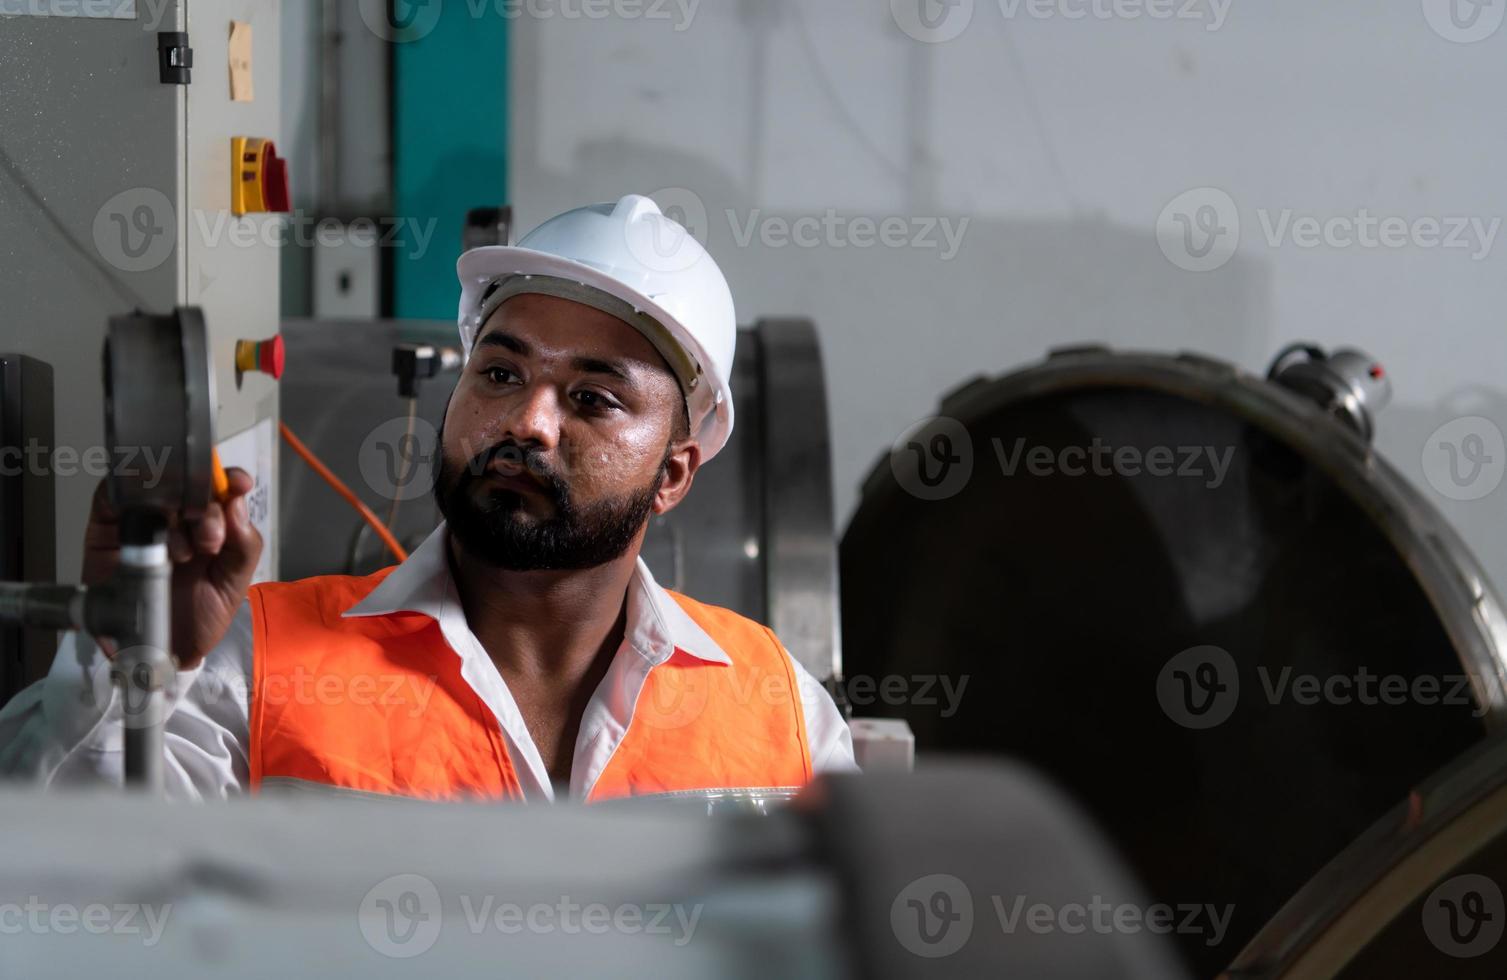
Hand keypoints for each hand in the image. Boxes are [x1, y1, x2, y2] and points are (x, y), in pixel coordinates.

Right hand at [81, 469, 262, 669]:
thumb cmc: (200, 616)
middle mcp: (176, 518)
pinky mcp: (105, 532)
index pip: (218, 488)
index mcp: (210, 524)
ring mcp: (140, 522)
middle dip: (204, 506)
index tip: (240, 485)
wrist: (163, 655)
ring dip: (170, 510)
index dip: (228, 479)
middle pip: (186, 485)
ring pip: (151, 490)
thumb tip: (238, 505)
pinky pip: (109, 500)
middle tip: (211, 539)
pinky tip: (148, 520)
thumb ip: (244, 546)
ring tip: (184, 552)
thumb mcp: (233, 584)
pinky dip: (126, 499)